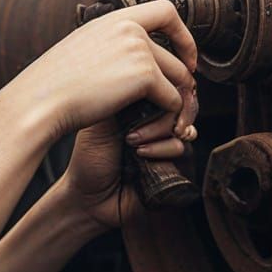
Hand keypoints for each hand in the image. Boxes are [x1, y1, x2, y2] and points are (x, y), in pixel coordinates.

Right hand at [2, 0, 197, 143]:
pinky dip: (164, 117)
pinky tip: (144, 126)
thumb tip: (137, 54)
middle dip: (182, 81)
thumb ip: (111, 45)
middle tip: (175, 103)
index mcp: (115, 18)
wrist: (41, 101)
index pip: (166, 10)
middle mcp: (130, 27)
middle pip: (177, 55)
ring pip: (178, 79)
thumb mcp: (83, 48)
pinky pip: (171, 100)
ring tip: (163, 120)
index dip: (183, 35)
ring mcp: (139, 49)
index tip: (185, 58)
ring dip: (175, 102)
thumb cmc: (55, 84)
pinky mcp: (145, 75)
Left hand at [59, 96, 198, 230]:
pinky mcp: (174, 165)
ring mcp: (166, 143)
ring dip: (158, 133)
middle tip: (133, 128)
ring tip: (131, 143)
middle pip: (178, 104)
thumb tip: (143, 73)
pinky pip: (181, 150)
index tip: (148, 94)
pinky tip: (141, 156)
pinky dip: (162, 150)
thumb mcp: (99, 119)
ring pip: (182, 127)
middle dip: (160, 112)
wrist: (90, 199)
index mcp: (139, 106)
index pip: (162, 87)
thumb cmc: (89, 160)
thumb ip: (122, 95)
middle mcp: (156, 123)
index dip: (161, 89)